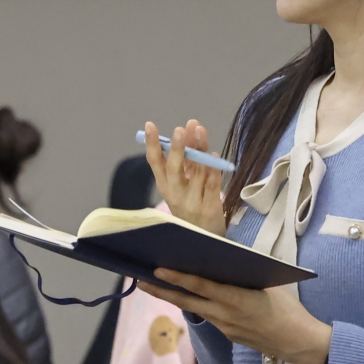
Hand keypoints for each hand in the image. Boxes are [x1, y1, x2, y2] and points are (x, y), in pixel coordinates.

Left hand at [138, 269, 331, 363]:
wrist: (300, 344)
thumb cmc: (288, 308)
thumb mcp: (266, 285)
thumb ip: (242, 274)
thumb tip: (221, 258)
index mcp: (237, 300)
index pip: (201, 286)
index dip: (178, 278)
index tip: (158, 268)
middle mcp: (225, 316)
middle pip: (187, 301)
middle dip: (162, 289)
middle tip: (140, 278)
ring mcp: (225, 327)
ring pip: (194, 308)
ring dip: (173, 296)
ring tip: (153, 283)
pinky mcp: (227, 334)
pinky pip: (207, 315)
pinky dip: (193, 304)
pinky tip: (185, 296)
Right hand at [144, 120, 225, 235]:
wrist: (205, 238)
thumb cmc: (192, 204)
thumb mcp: (182, 184)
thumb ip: (185, 159)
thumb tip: (190, 129)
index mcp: (165, 186)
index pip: (155, 163)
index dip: (151, 143)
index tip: (149, 125)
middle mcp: (176, 194)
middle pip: (173, 169)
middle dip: (177, 148)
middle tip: (179, 129)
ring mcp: (192, 202)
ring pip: (195, 172)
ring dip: (199, 149)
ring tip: (200, 130)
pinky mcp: (209, 208)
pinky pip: (211, 185)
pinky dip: (213, 169)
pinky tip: (214, 155)